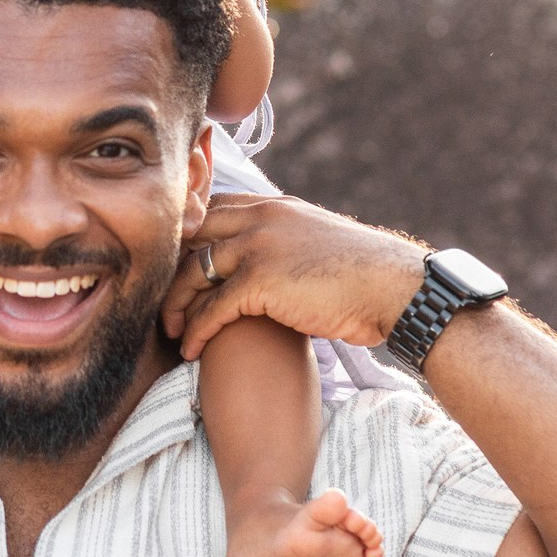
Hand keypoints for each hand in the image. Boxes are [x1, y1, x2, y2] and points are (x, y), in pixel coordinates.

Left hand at [161, 193, 427, 358]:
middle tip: (162, 304)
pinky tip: (190, 352)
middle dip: (170, 270)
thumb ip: (284, 242)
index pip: (209, 210)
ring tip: (171, 333)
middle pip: (191, 237)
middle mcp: (259, 217)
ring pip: (193, 272)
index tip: (173, 269)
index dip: (187, 240)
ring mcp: (257, 245)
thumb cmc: (362, 274)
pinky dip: (196, 332)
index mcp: (272, 204)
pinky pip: (212, 308)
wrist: (393, 287)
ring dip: (176, 306)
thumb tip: (269, 264)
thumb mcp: (315, 241)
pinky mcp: (261, 280)